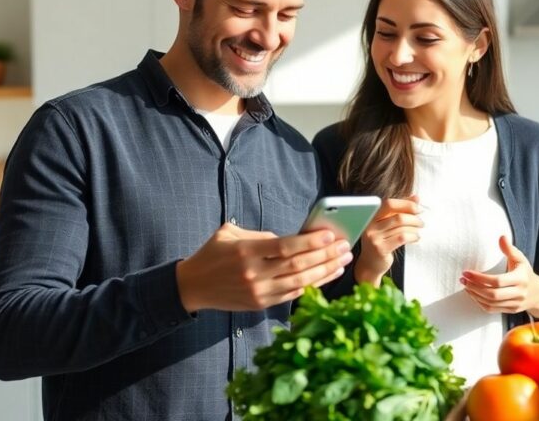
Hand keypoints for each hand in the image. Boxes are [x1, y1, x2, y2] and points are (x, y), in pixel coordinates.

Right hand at [176, 222, 352, 311]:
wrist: (193, 286)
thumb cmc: (212, 254)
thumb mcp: (230, 233)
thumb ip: (260, 234)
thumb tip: (291, 239)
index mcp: (246, 251)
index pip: (285, 246)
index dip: (310, 241)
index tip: (330, 235)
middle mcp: (254, 273)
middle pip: (298, 265)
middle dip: (325, 255)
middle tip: (346, 245)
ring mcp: (259, 291)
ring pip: (300, 281)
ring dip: (325, 271)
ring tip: (343, 260)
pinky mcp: (261, 304)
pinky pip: (293, 294)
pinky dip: (313, 284)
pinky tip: (327, 275)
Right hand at [354, 197, 423, 285]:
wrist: (370, 265)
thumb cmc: (381, 242)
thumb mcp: (388, 224)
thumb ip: (400, 210)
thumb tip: (416, 197)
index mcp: (371, 216)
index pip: (389, 203)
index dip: (405, 204)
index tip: (417, 208)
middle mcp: (370, 226)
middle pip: (397, 216)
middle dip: (413, 218)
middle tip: (421, 222)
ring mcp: (374, 238)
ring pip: (401, 227)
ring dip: (415, 228)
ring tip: (418, 230)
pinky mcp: (380, 249)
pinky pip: (401, 238)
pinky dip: (412, 236)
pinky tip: (415, 238)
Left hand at [460, 235, 538, 318]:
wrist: (538, 293)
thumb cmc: (525, 273)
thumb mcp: (520, 259)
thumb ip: (509, 249)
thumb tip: (501, 237)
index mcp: (521, 279)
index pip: (498, 281)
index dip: (480, 278)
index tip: (467, 272)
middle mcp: (519, 293)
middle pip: (493, 294)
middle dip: (475, 287)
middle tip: (463, 280)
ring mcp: (515, 304)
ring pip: (491, 303)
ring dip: (475, 295)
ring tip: (466, 286)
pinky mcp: (510, 310)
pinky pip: (492, 309)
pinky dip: (480, 303)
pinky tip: (473, 294)